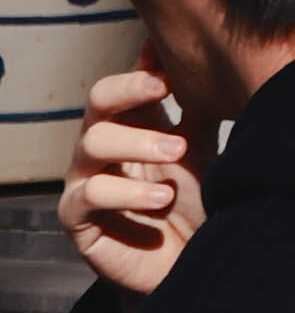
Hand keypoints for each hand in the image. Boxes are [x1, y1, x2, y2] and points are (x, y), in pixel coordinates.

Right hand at [59, 64, 199, 296]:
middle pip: (98, 99)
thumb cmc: (191, 197)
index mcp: (131, 122)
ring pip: (92, 142)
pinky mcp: (76, 218)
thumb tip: (196, 53)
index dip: (141, 68)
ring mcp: (84, 179)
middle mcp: (102, 145)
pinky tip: (160, 197)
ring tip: (178, 153)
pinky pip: (89, 194)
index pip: (123, 81)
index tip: (170, 62)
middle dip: (131, 89)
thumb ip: (195, 103)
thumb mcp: (199, 145)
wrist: (187, 258)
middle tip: (166, 91)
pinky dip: (127, 191)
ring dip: (137, 142)